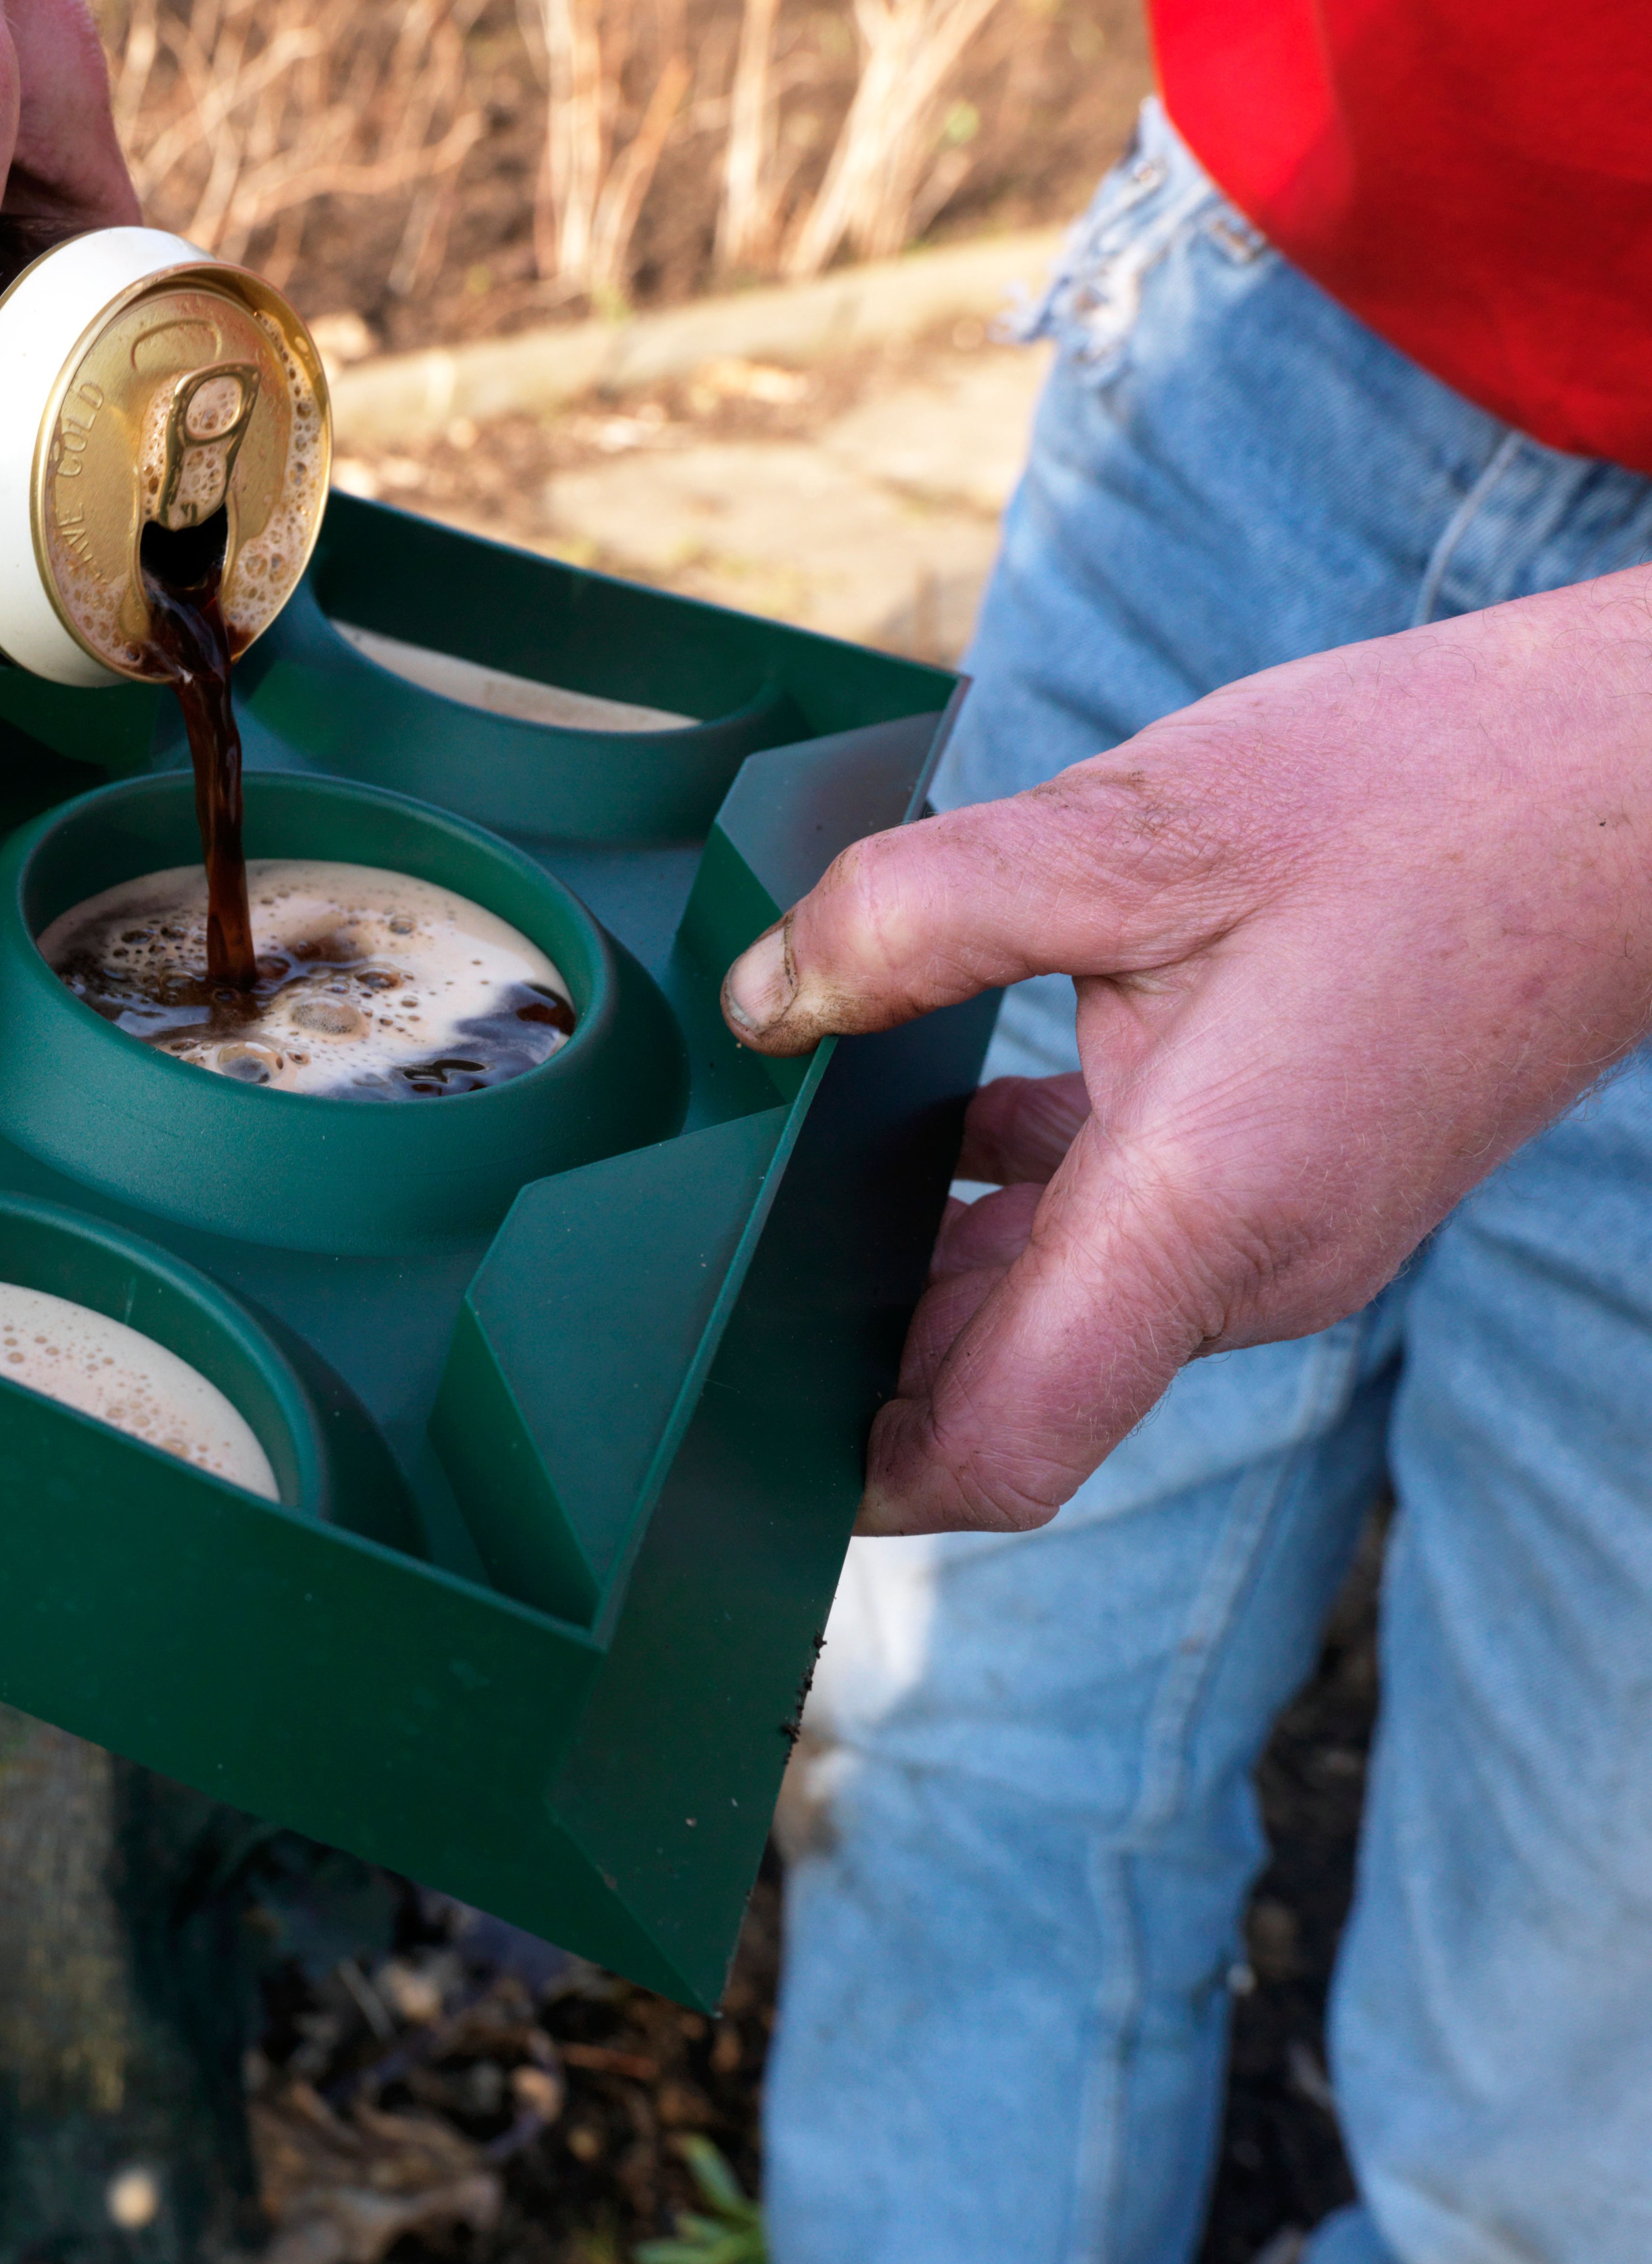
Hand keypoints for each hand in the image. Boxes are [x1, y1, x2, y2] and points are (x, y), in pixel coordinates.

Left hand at [720, 567, 1651, 1533]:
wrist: (1647, 784)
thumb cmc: (1427, 795)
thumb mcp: (1134, 825)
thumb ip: (917, 917)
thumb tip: (764, 999)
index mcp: (1203, 1220)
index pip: (998, 1454)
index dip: (855, 1478)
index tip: (734, 1431)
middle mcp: (1247, 1270)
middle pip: (1001, 1380)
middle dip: (853, 1342)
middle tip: (705, 1258)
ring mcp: (1281, 1238)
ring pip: (1052, 1303)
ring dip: (929, 1258)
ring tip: (791, 1168)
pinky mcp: (1296, 1184)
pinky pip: (1116, 1236)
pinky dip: (1016, 1198)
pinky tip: (941, 1106)